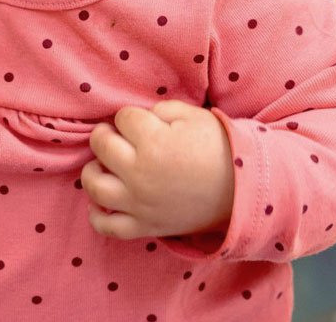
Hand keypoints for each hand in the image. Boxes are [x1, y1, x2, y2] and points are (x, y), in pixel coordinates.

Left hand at [81, 100, 234, 239]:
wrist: (241, 189)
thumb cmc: (218, 148)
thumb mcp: (192, 115)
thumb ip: (159, 109)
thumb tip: (137, 118)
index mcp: (153, 142)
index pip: (122, 118)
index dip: (131, 116)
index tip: (144, 121)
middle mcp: (139, 174)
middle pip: (101, 145)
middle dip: (108, 134)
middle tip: (121, 136)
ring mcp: (139, 204)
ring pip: (94, 185)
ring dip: (93, 169)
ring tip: (105, 164)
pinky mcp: (145, 226)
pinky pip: (107, 226)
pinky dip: (97, 214)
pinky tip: (102, 200)